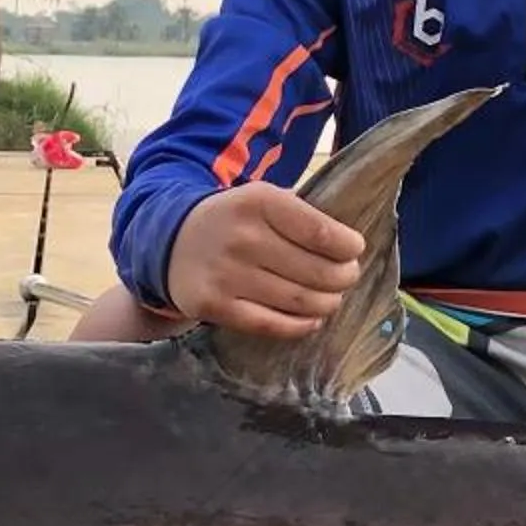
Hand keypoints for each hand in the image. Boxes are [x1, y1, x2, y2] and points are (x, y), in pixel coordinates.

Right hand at [167, 185, 366, 338]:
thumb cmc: (233, 221)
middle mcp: (242, 237)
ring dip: (327, 303)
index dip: (348, 247)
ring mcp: (227, 275)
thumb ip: (301, 216)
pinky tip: (311, 319)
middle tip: (346, 277)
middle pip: (316, 271)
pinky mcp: (215, 306)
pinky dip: (301, 325)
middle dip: (343, 278)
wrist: (170, 242)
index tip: (354, 250)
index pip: (321, 232)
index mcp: (258, 202)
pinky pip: (273, 325)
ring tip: (330, 298)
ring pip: (300, 301)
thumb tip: (350, 249)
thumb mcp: (261, 199)